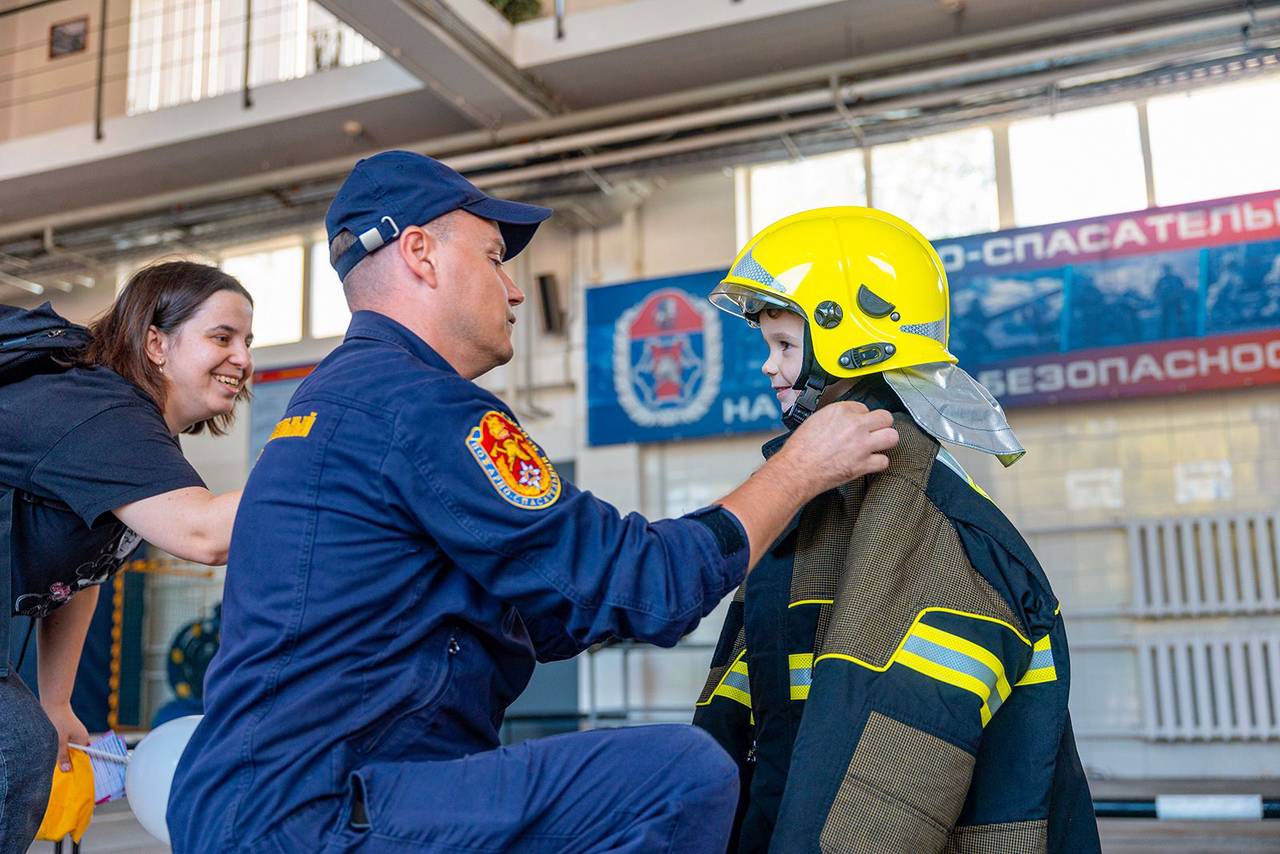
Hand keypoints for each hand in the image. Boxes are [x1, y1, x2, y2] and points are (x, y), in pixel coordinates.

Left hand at [41, 701, 89, 771]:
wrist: (54, 703)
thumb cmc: (58, 721)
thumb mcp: (59, 742)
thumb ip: (63, 757)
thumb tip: (67, 770)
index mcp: (83, 739)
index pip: (83, 757)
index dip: (76, 766)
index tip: (70, 775)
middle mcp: (80, 737)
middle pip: (75, 754)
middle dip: (67, 761)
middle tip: (58, 770)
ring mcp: (73, 733)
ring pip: (67, 749)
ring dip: (60, 754)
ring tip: (52, 758)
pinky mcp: (65, 731)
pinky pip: (63, 744)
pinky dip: (58, 748)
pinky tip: (50, 749)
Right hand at [778, 402, 898, 493]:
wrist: (796, 470)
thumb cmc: (800, 449)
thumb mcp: (815, 421)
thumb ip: (836, 418)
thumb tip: (846, 420)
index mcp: (840, 411)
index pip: (864, 407)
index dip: (861, 417)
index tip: (858, 424)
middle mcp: (854, 425)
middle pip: (885, 417)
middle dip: (881, 424)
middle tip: (875, 431)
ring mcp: (861, 445)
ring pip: (892, 436)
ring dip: (886, 441)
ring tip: (877, 444)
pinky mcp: (863, 464)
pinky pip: (884, 461)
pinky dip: (878, 463)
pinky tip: (869, 462)